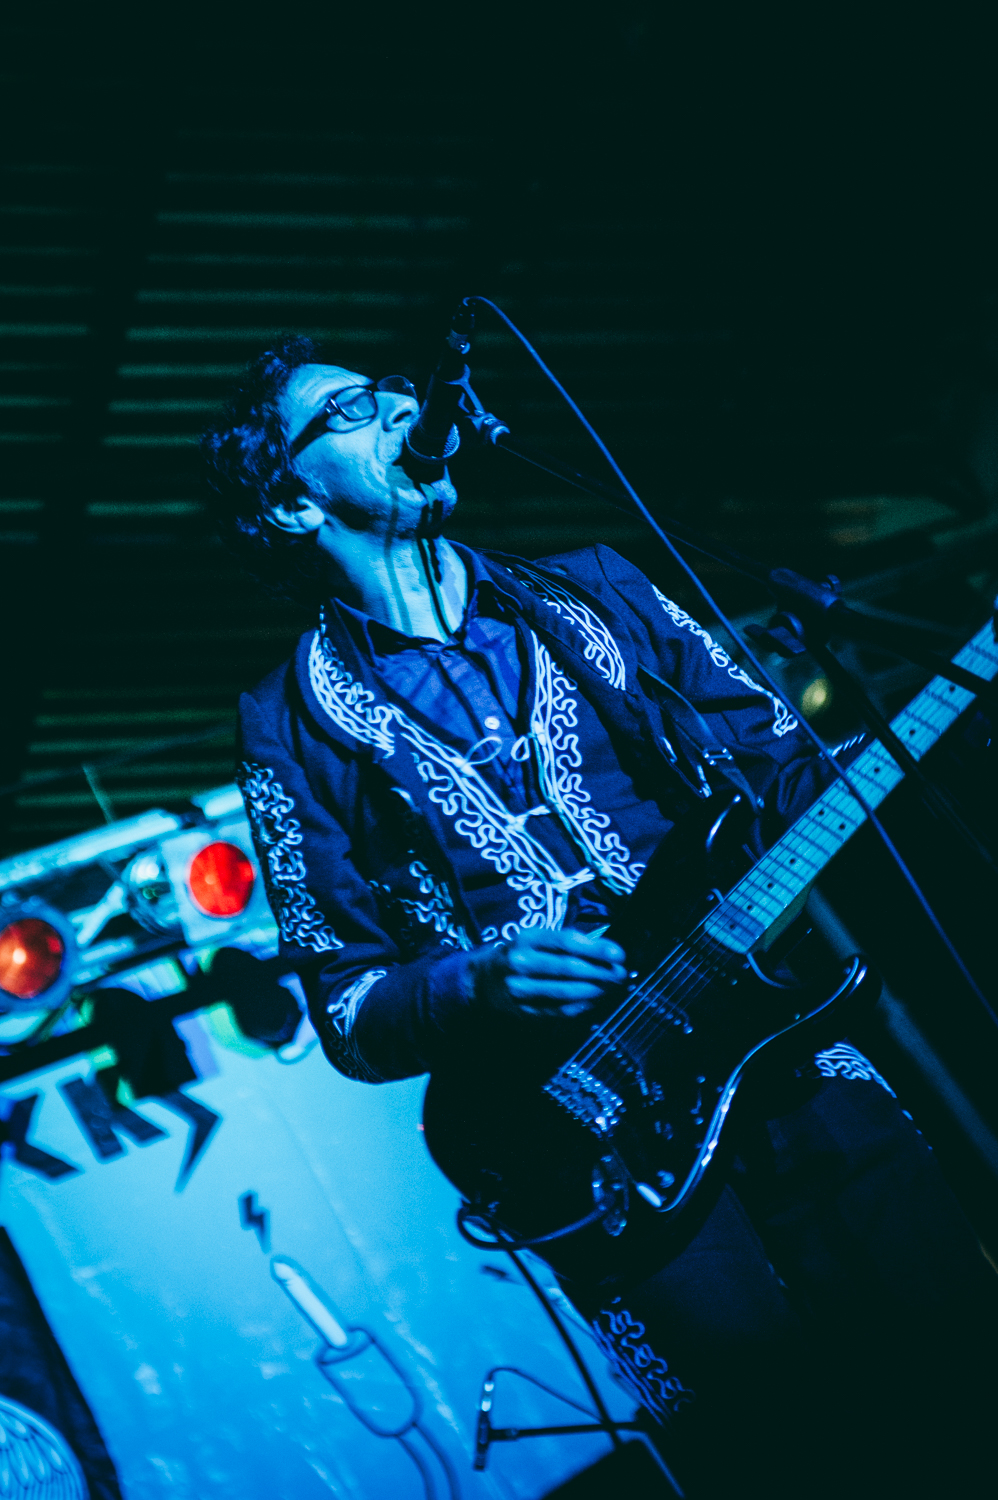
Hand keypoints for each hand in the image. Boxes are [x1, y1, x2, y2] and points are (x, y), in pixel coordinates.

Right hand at [468, 927, 627, 1018]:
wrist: (482, 980)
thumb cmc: (519, 953)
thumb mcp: (536, 938)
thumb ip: (567, 941)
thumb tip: (606, 948)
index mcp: (527, 938)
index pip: (567, 942)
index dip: (596, 948)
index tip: (619, 954)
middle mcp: (520, 962)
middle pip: (568, 968)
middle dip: (600, 972)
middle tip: (621, 974)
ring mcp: (520, 989)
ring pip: (564, 992)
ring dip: (595, 991)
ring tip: (612, 988)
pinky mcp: (522, 1010)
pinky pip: (557, 1011)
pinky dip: (580, 1007)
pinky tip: (594, 1002)